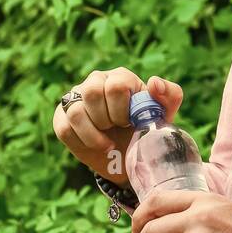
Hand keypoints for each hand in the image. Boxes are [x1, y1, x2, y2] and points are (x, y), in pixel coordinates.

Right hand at [52, 68, 182, 186]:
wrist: (128, 156)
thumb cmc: (146, 129)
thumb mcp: (164, 114)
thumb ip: (170, 95)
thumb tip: (153, 82)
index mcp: (121, 76)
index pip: (115, 86)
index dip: (122, 110)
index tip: (130, 122)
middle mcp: (96, 80)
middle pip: (92, 93)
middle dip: (107, 119)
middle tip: (118, 129)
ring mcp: (76, 98)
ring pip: (75, 111)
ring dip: (94, 135)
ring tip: (108, 144)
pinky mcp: (62, 116)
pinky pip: (64, 128)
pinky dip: (82, 142)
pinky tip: (96, 146)